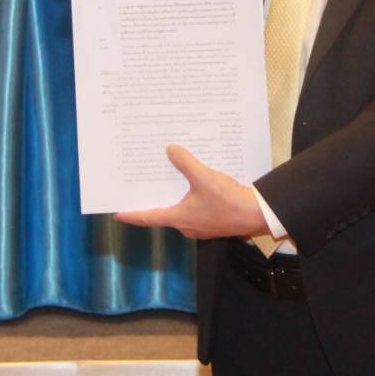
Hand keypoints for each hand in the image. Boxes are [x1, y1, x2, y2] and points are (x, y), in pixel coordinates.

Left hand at [116, 144, 268, 238]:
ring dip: (173, 197)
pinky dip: (189, 198)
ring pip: (179, 210)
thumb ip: (185, 163)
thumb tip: (170, 150)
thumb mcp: (204, 177)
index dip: (131, 214)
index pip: (148, 217)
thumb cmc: (229, 201)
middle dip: (153, 201)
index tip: (117, 213)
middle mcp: (186, 225)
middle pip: (163, 213)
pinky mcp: (212, 221)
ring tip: (167, 182)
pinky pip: (194, 209)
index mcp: (179, 218)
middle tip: (143, 188)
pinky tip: (193, 185)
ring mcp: (200, 225)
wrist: (257, 214)